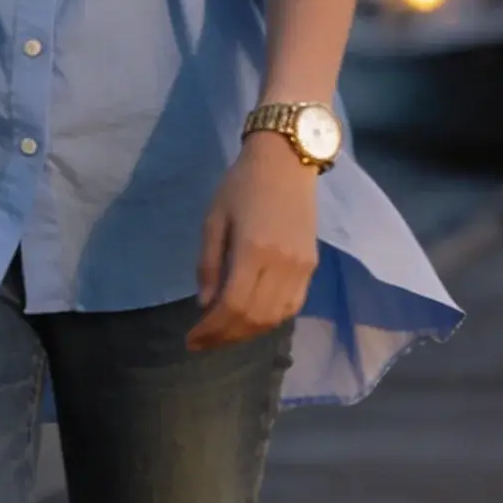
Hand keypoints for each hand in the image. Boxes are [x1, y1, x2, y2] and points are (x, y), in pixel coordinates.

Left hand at [188, 132, 320, 351]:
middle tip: (203, 342)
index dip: (211, 330)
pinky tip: (252, 319)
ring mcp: (301, 267)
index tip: (191, 339)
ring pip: (275, 317)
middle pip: (254, 318)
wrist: (287, 161)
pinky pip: (293, 306)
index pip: (232, 306)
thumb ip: (208, 264)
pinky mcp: (312, 265)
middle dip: (225, 337)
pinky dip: (271, 320)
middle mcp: (282, 264)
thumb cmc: (242, 184)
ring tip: (225, 333)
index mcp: (253, 250)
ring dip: (248, 332)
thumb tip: (204, 306)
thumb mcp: (213, 219)